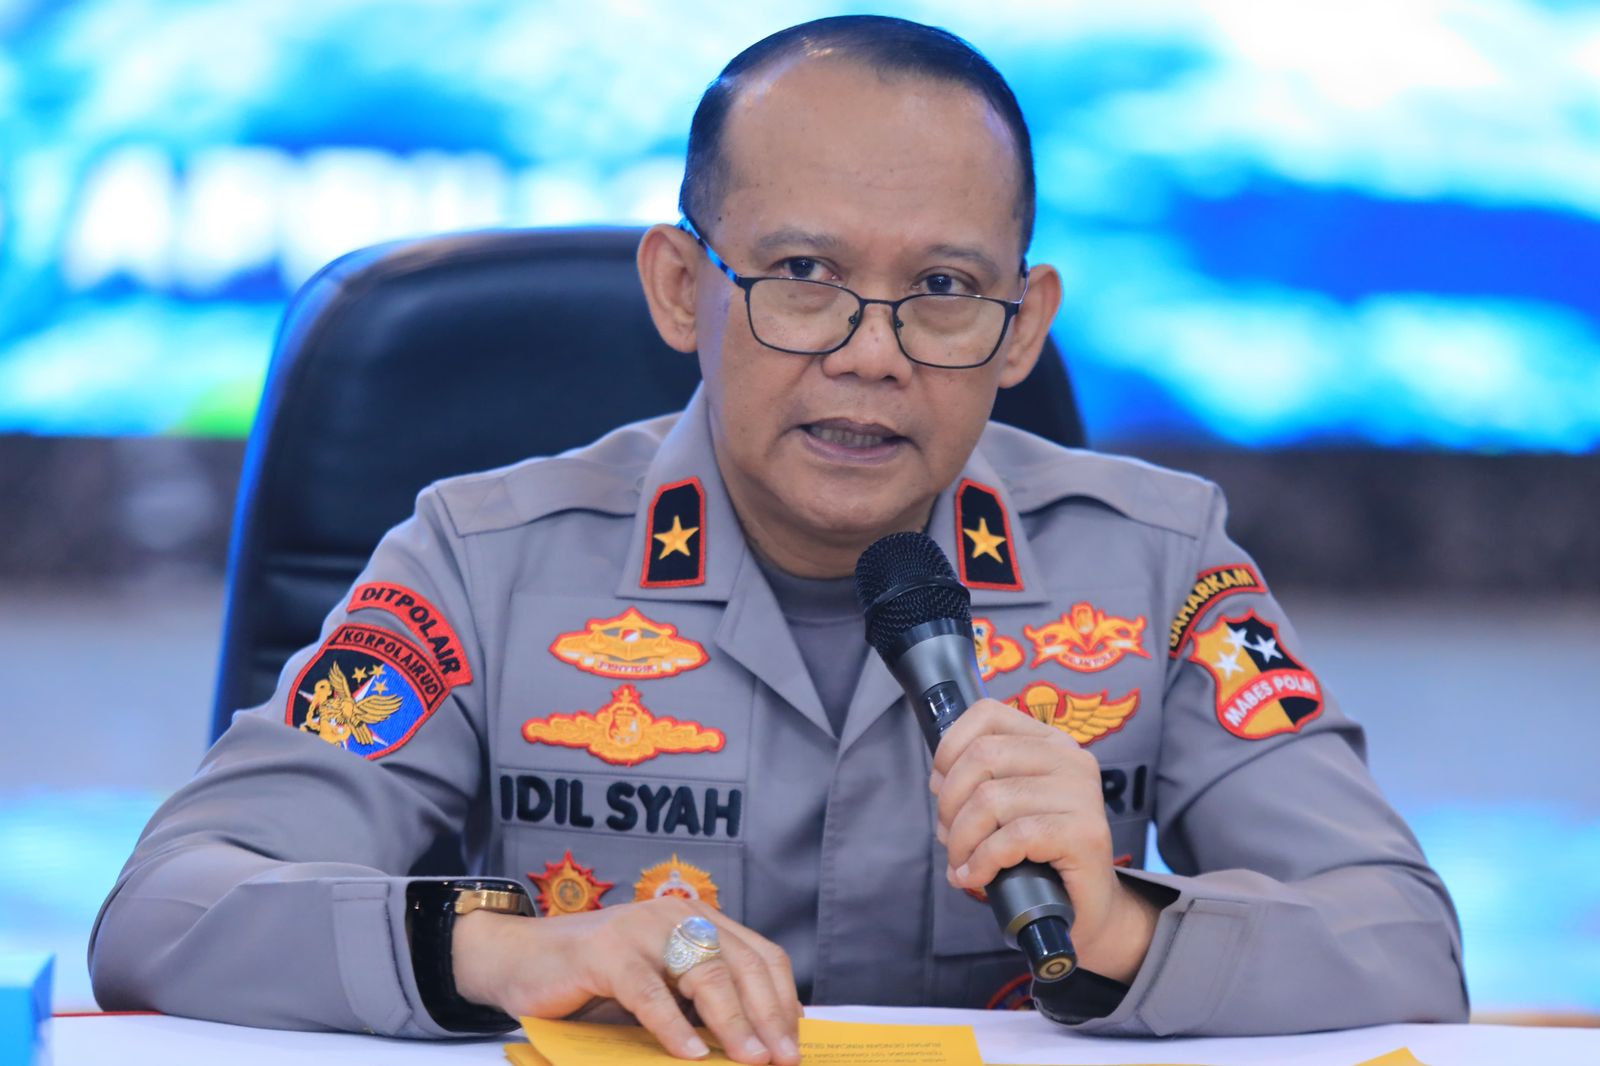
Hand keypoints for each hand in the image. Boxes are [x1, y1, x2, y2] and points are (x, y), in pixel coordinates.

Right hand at [452, 899, 800, 1063]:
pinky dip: (674, 1027)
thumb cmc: (594, 981)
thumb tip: (754, 1043)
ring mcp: (641, 930)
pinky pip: (649, 993)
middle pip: (741, 966)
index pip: (760, 955)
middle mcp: (677, 916)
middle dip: (768, 1017)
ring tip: (751, 1060)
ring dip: (734, 1024)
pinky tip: (692, 1055)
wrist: (520, 959)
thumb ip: (700, 1001)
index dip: (783, 999)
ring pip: (704, 975)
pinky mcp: (606, 952)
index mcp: (698, 920)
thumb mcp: (660, 986)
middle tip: (783, 1059)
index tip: (796, 1041)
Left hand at [931, 698, 1159, 982]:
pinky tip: (976, 877)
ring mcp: (1082, 795)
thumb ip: (982, 780)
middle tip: (949, 838)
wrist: (1086, 910)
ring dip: (962, 839)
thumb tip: (938, 781)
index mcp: (1051, 742)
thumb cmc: (1038, 858)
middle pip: (982, 756)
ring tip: (962, 863)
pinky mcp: (1085, 834)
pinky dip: (982, 861)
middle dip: (950, 802)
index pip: (988, 714)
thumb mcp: (1008, 807)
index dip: (949, 748)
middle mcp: (1071, 759)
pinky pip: (1013, 837)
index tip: (939, 786)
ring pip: (991, 799)